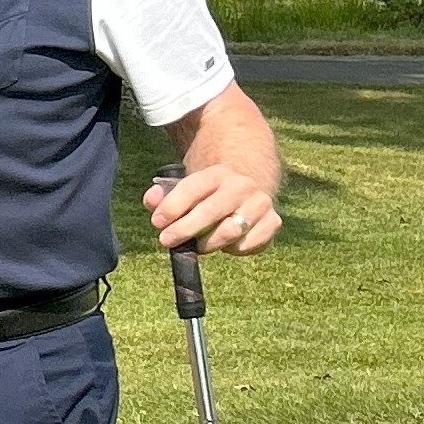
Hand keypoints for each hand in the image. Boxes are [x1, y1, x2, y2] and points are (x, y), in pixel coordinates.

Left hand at [146, 161, 281, 255]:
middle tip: (166, 241)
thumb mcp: (185, 188)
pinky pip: (249, 244)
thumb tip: (151, 201)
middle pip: (211, 211)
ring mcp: (260, 203)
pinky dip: (233, 250)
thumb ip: (163, 195)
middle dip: (185, 229)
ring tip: (199, 245)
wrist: (247, 187)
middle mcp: (242, 186)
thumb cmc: (207, 194)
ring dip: (209, 243)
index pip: (193, 188)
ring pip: (231, 231)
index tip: (157, 223)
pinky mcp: (273, 222)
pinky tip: (226, 244)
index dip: (172, 206)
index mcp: (217, 174)